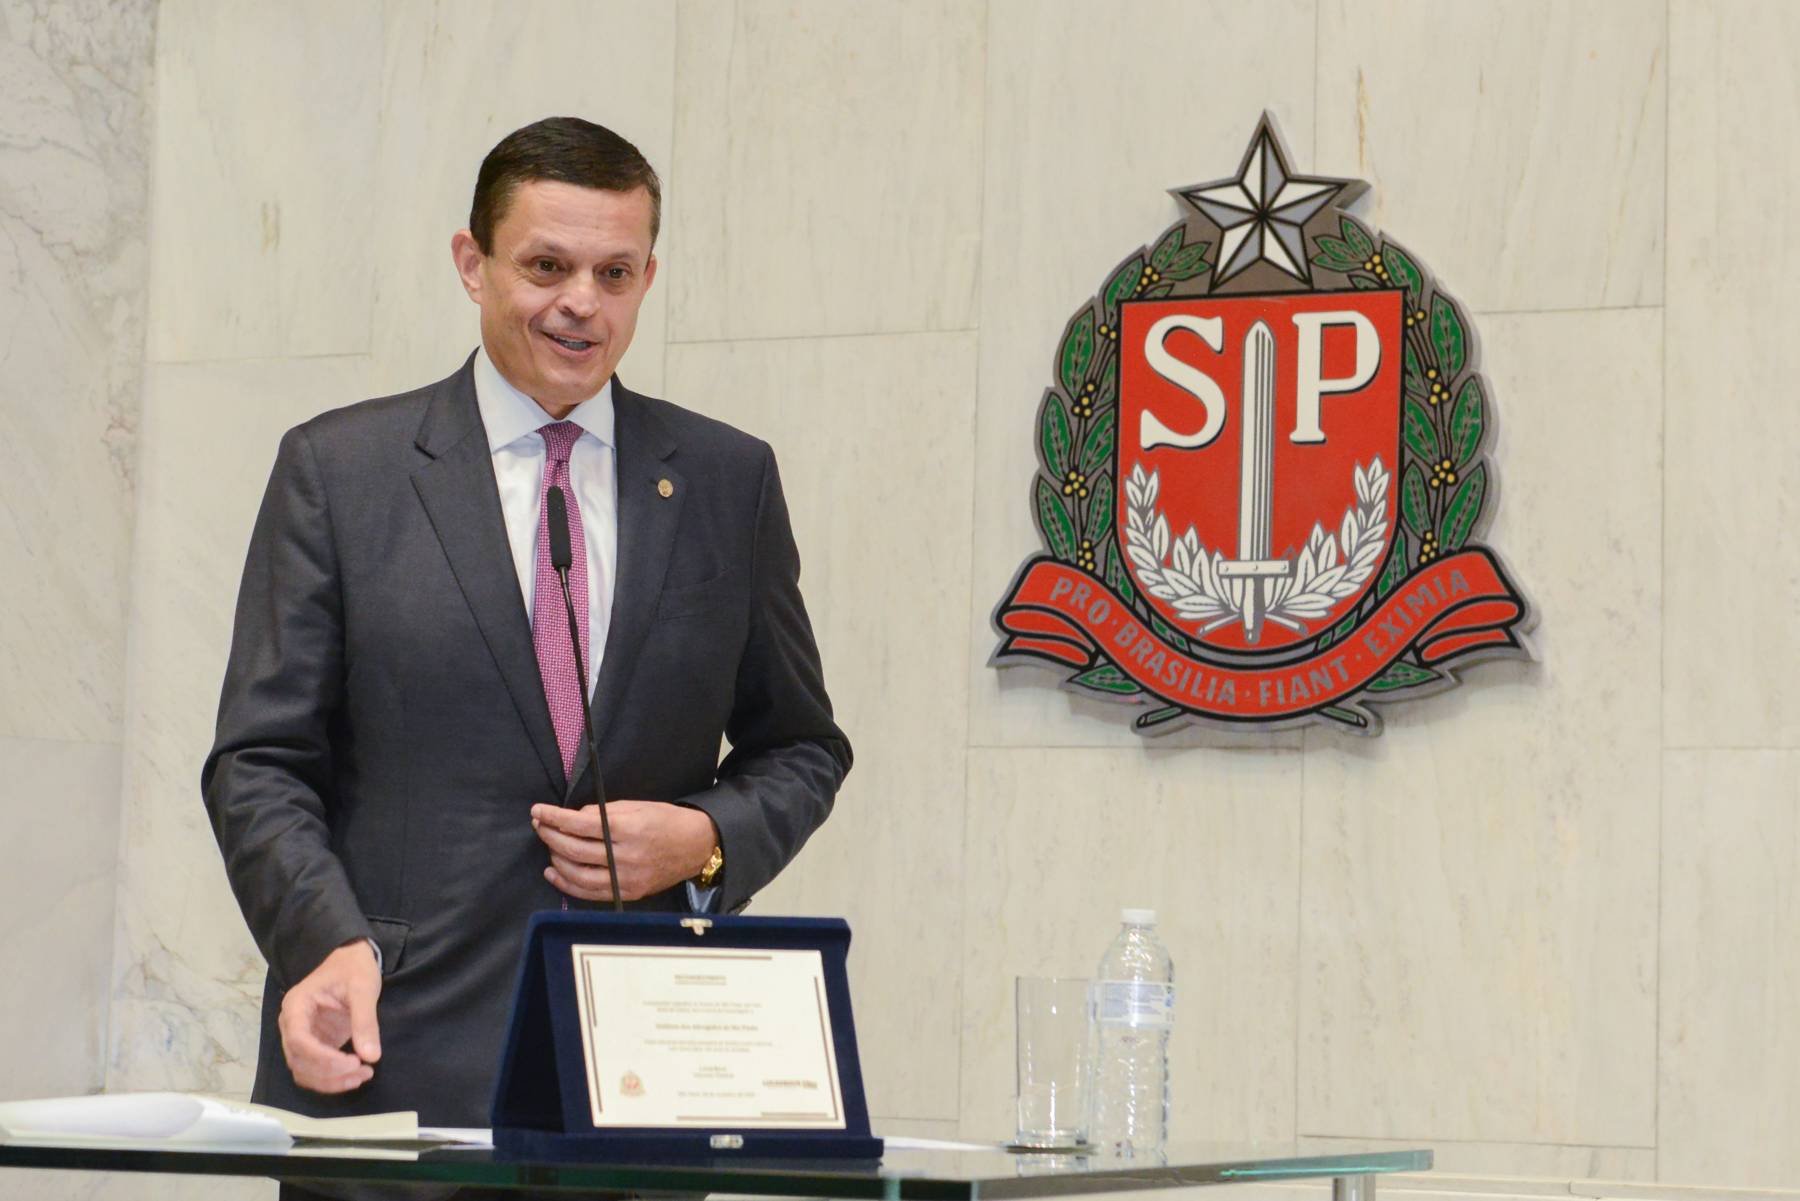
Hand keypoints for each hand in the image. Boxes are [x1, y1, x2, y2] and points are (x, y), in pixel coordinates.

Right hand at [278, 938, 380, 1093]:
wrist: (353, 960)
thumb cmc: (354, 968)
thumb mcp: (363, 988)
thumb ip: (365, 1021)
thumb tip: (371, 1056)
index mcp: (296, 1006)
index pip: (299, 1041)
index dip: (323, 1058)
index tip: (353, 1062)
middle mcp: (292, 1024)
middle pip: (299, 1061)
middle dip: (330, 1073)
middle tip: (363, 1071)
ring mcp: (302, 1036)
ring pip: (305, 1071)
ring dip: (331, 1081)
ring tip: (363, 1076)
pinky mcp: (315, 1044)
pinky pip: (316, 1069)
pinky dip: (333, 1078)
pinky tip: (356, 1075)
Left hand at [532, 800, 715, 902]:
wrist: (697, 846)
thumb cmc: (667, 821)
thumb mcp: (638, 806)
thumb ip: (604, 812)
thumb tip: (573, 819)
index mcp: (629, 829)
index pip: (580, 824)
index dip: (554, 817)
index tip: (538, 811)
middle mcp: (627, 856)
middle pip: (575, 849)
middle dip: (550, 836)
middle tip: (539, 826)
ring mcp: (627, 878)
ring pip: (577, 874)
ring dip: (556, 858)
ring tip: (549, 846)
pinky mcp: (628, 893)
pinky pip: (589, 892)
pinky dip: (567, 883)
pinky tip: (555, 872)